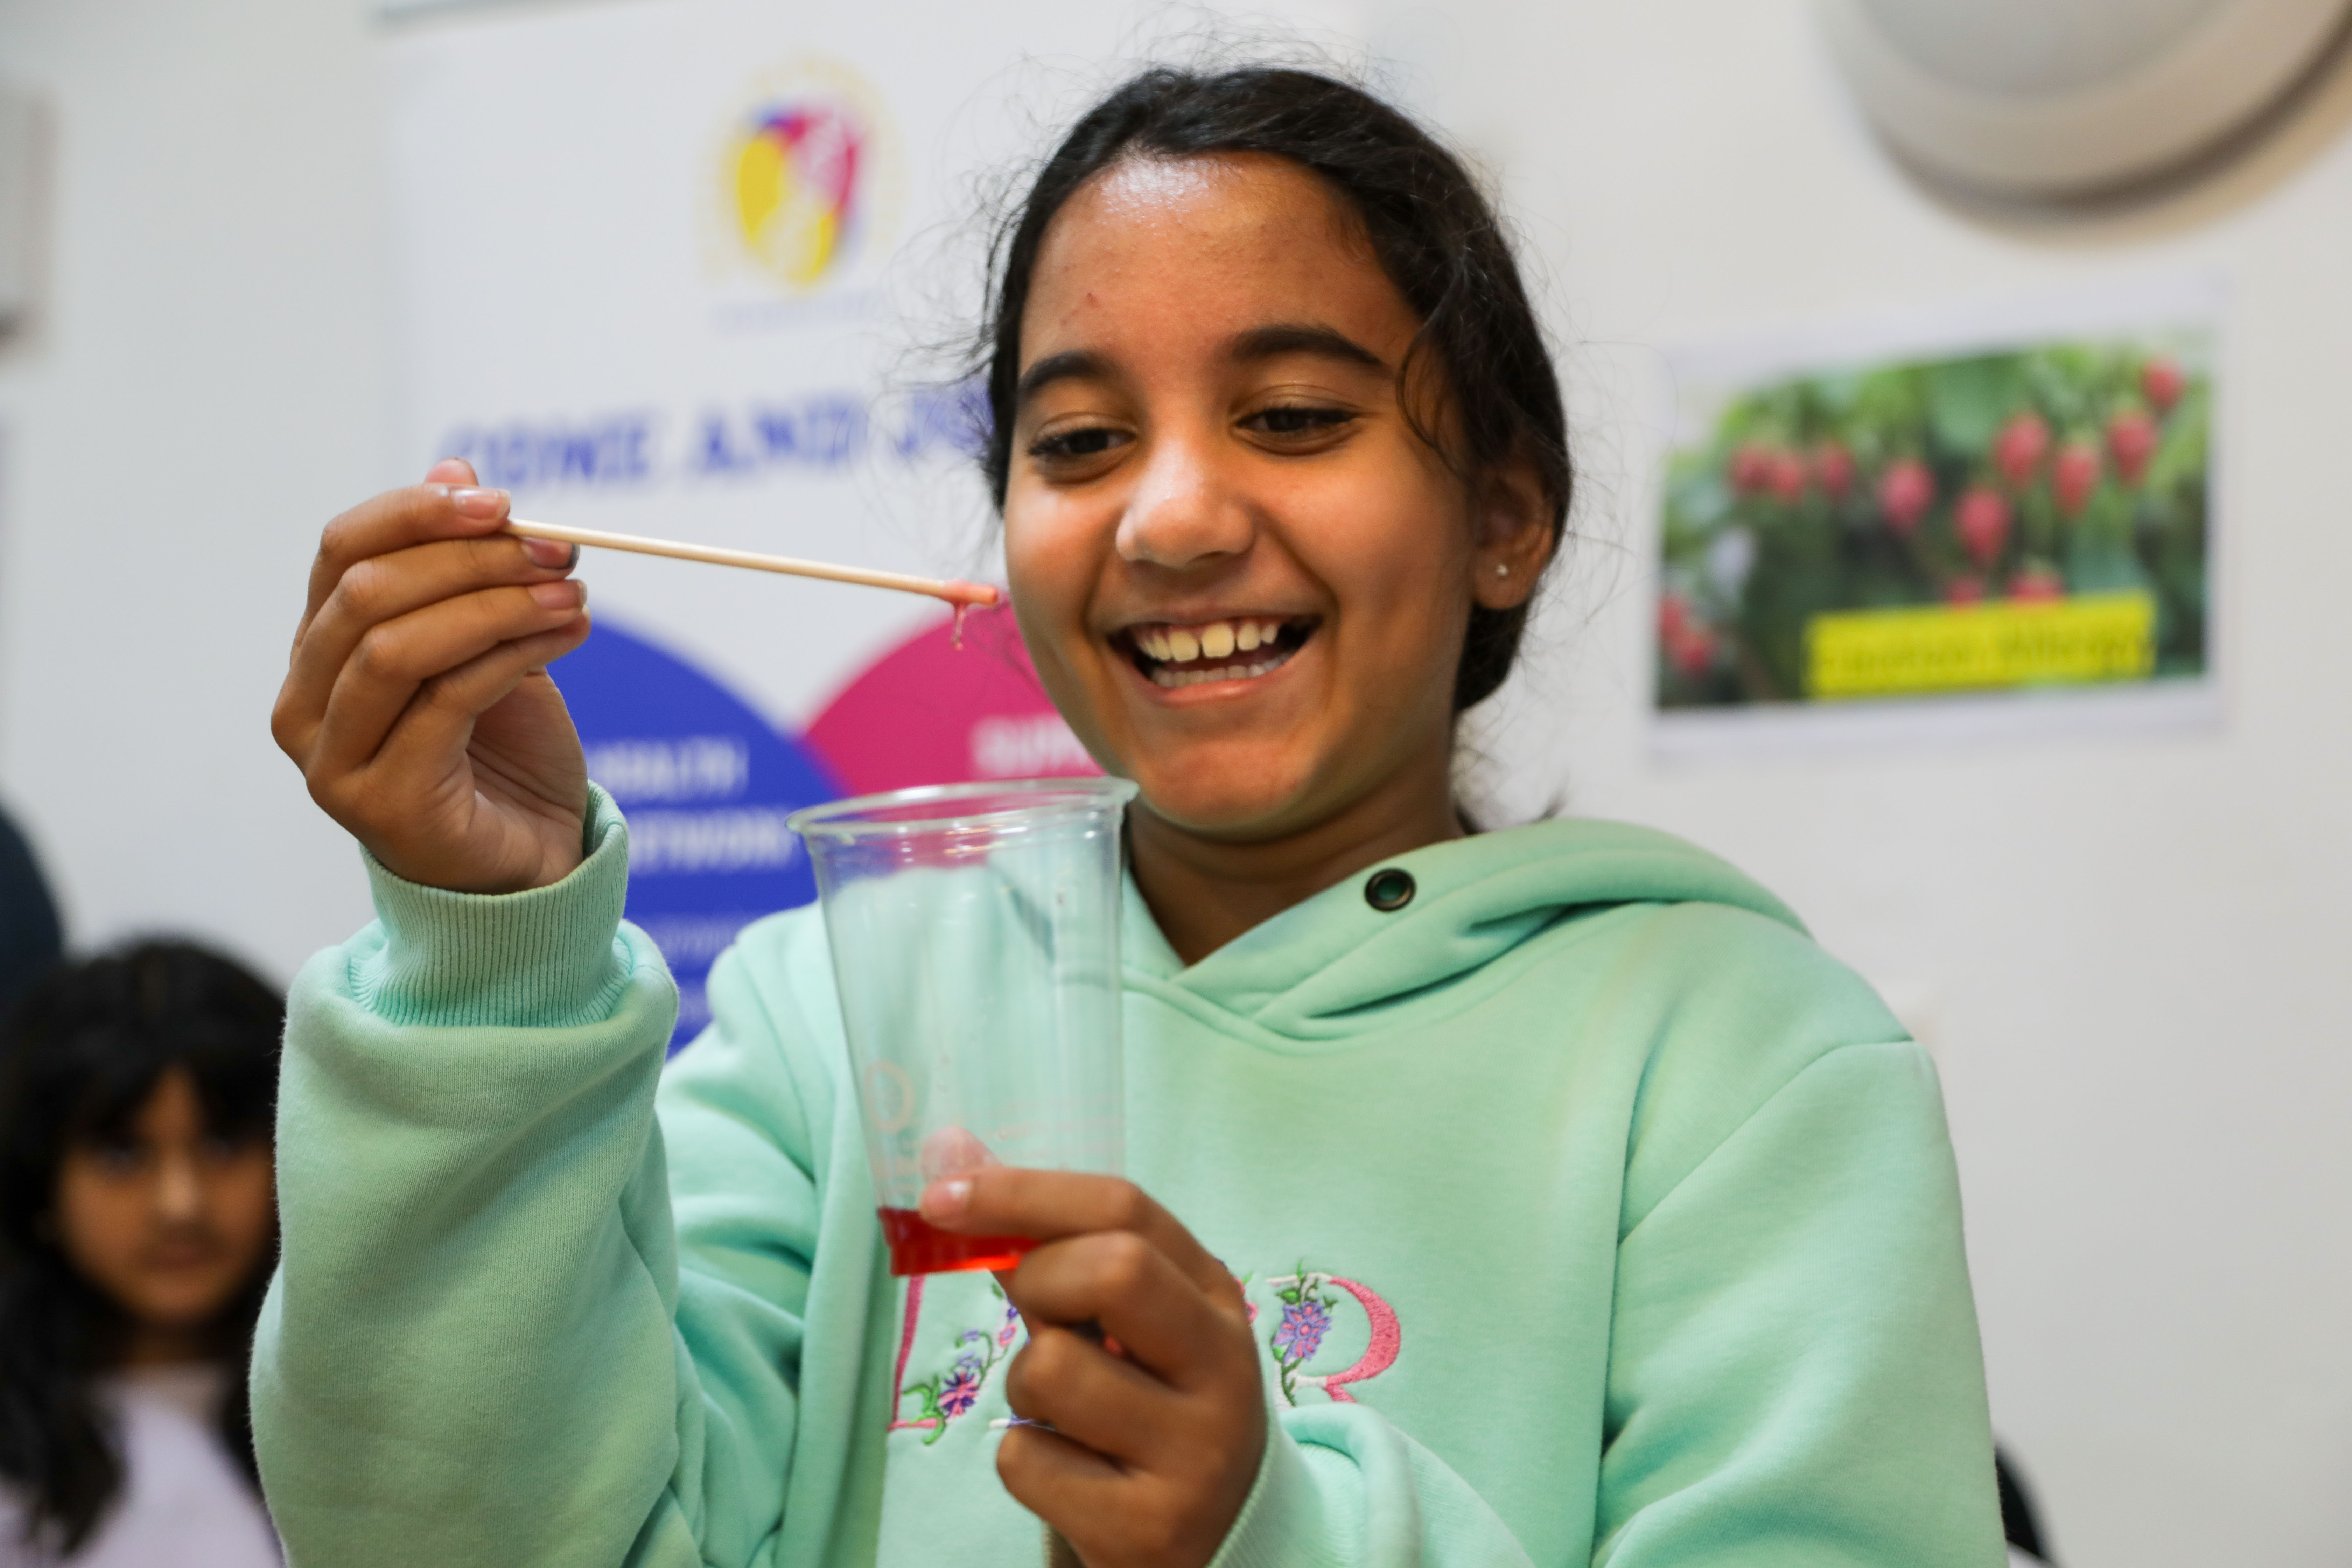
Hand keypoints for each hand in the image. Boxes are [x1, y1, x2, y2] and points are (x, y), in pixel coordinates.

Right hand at [272, 459, 593, 892]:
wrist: (529, 860)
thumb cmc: (502, 751)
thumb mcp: (487, 641)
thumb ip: (461, 568)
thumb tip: (456, 468)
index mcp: (319, 654)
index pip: (343, 552)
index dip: (417, 513)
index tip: (499, 500)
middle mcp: (306, 706)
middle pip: (370, 593)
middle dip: (470, 558)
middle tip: (555, 548)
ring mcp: (334, 761)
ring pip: (400, 646)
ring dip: (496, 605)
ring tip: (569, 591)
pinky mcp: (383, 801)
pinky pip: (447, 701)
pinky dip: (513, 655)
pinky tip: (567, 635)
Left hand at [919, 1170, 1265, 1567]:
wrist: (1208, 1536)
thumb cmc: (1142, 1402)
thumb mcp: (1117, 1320)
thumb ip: (1045, 1240)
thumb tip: (948, 1151)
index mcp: (1214, 1296)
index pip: (1125, 1208)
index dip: (1024, 1191)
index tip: (942, 1194)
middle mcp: (1224, 1368)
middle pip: (1114, 1270)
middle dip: (1040, 1281)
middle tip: (1037, 1318)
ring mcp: (1196, 1453)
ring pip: (1052, 1370)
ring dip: (1025, 1385)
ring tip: (1065, 1412)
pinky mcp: (1150, 1529)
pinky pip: (1026, 1459)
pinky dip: (1025, 1458)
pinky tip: (1073, 1473)